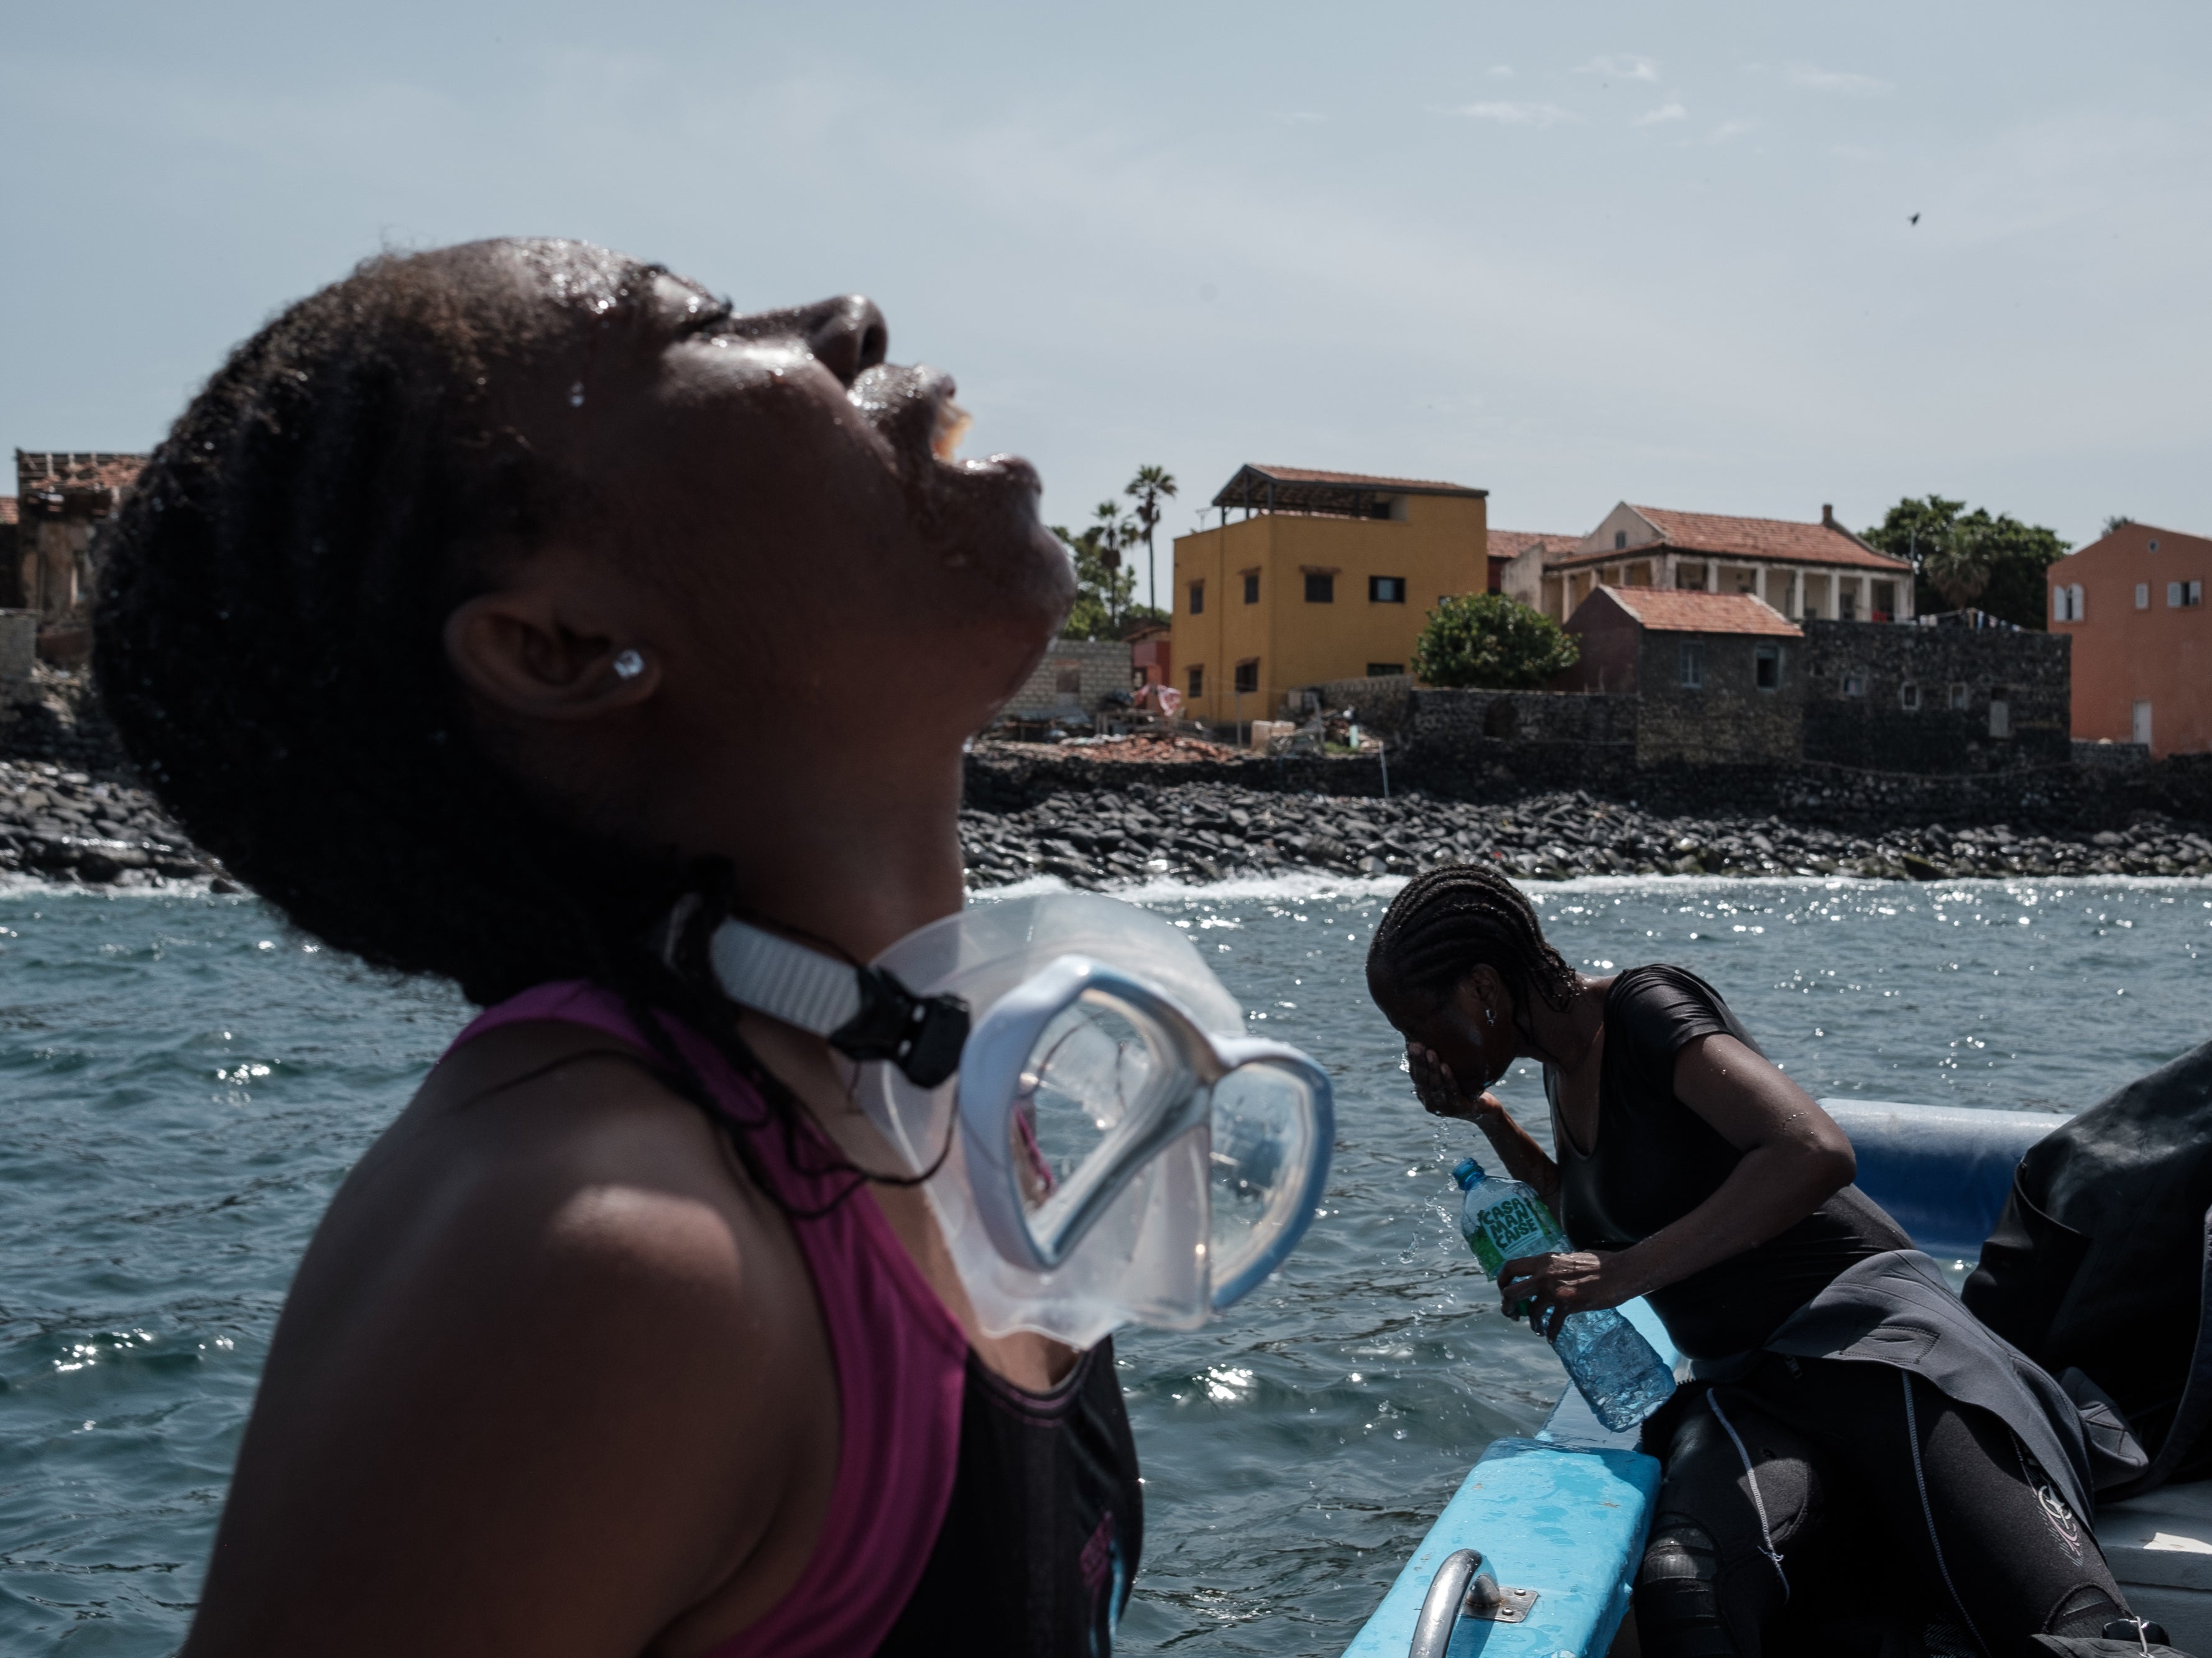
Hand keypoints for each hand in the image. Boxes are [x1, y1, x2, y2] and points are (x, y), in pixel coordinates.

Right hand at [1407, 1044, 1499, 1123]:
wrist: (1485, 1108)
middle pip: (1422, 1080)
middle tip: (1416, 1045)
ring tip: (1430, 1052)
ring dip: (1432, 1068)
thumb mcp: (1449, 1073)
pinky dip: (1448, 1079)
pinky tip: (1445, 1066)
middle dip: (1418, 1061)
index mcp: (1425, 1093)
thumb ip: (1438, 1062)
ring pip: (1435, 1086)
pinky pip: (1452, 1093)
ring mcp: (1444, 1108)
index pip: (1415, 1075)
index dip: (1412, 1059)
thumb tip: (1428, 1035)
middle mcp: (1430, 1102)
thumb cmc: (1464, 1086)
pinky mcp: (1459, 1110)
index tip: (1411, 1043)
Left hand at [1497, 1250, 1628, 1338]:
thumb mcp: (1570, 1259)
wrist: (1620, 1271)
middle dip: (1507, 1306)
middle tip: (1513, 1314)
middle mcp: (1544, 1274)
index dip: (1502, 1281)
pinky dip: (1551, 1333)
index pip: (1510, 1267)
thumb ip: (1555, 1267)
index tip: (1505, 1292)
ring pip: (1530, 1311)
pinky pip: (1553, 1324)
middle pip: (1511, 1292)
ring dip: (1532, 1324)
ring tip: (1537, 1330)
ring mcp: (1555, 1289)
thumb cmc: (1600, 1264)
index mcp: (1544, 1260)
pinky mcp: (1569, 1303)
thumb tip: (1546, 1275)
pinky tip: (1552, 1338)